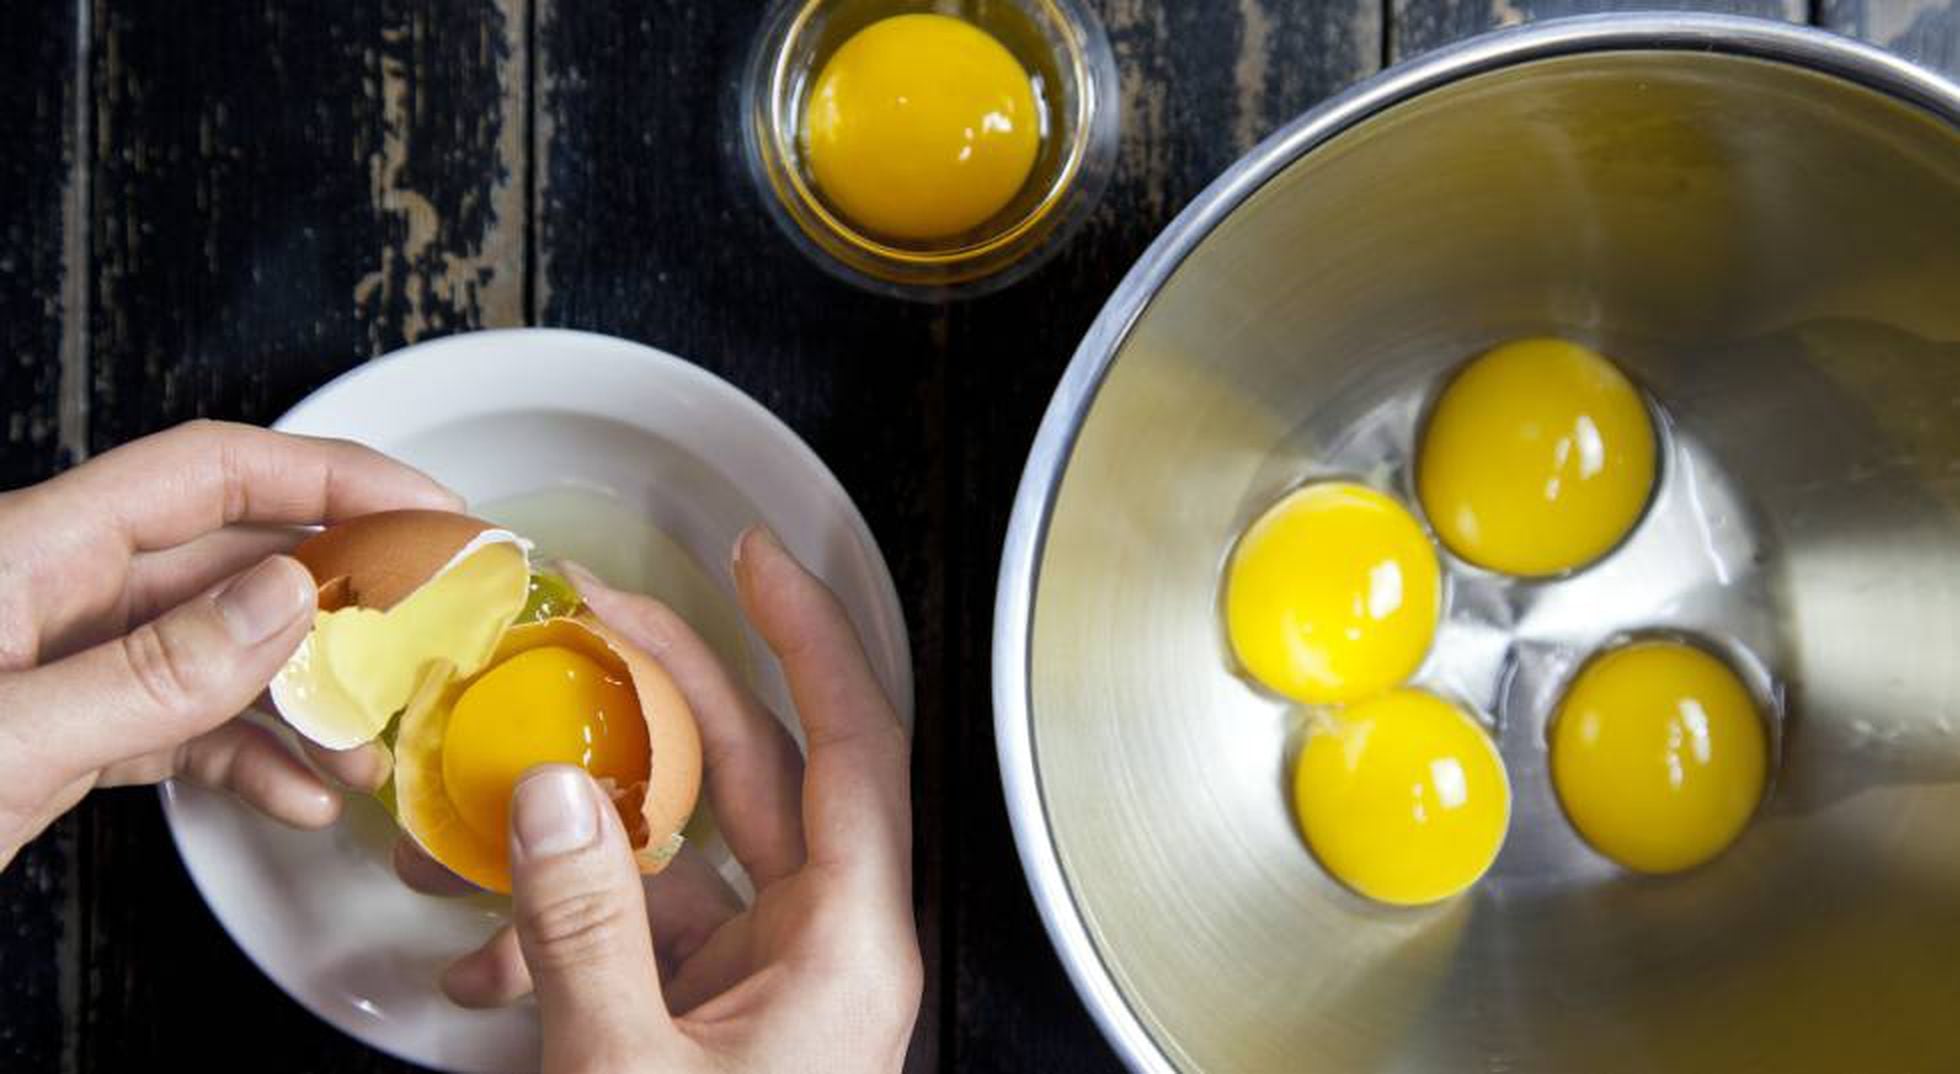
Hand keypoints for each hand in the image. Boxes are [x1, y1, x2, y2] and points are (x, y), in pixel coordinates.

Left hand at [0, 419, 458, 867]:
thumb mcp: (11, 740)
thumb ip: (153, 671)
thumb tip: (287, 597)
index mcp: (29, 551)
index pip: (212, 472)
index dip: (331, 478)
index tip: (428, 512)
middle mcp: (51, 593)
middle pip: (231, 558)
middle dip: (342, 596)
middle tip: (434, 625)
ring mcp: (58, 667)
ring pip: (216, 651)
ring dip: (305, 697)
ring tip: (370, 748)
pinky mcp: (58, 738)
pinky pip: (178, 726)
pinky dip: (247, 759)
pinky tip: (300, 798)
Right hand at [397, 528, 921, 1072]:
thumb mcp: (625, 1073)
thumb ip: (583, 931)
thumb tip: (551, 799)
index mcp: (848, 945)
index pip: (855, 743)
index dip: (807, 634)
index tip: (757, 559)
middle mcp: (823, 951)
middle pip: (756, 774)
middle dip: (664, 690)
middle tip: (592, 618)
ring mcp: (767, 988)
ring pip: (684, 860)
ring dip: (582, 832)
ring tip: (486, 799)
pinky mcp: (712, 1028)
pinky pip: (647, 940)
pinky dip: (566, 932)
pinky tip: (485, 956)